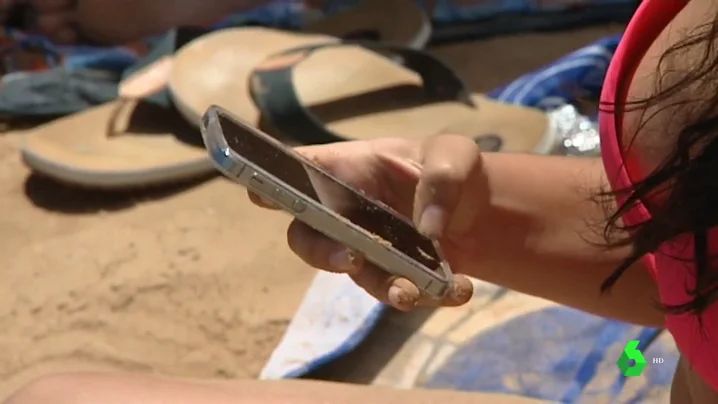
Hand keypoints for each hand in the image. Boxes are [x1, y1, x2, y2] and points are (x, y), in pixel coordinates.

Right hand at [249, 135, 485, 310]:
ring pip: (354, 274)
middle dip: (320, 252)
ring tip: (412, 293)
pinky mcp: (391, 274)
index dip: (272, 182)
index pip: (300, 171)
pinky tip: (458, 289)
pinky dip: (426, 296)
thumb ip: (442, 179)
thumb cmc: (452, 167)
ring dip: (382, 287)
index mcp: (348, 168)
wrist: (478, 209)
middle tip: (348, 260)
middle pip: (308, 234)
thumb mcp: (455, 155)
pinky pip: (395, 291)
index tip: (259, 195)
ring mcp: (364, 246)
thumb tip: (427, 230)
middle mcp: (344, 210)